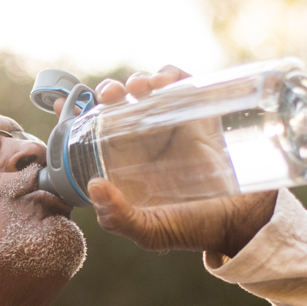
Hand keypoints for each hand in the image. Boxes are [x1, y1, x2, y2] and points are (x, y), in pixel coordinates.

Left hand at [52, 66, 276, 256]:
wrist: (242, 221)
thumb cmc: (193, 228)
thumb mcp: (150, 231)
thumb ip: (119, 218)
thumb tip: (94, 186)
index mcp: (124, 163)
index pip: (94, 131)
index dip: (76, 113)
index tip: (64, 103)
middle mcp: (144, 140)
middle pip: (118, 103)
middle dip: (107, 91)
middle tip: (108, 96)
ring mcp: (172, 124)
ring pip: (147, 88)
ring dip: (136, 79)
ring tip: (138, 89)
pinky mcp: (199, 113)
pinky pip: (180, 82)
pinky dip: (169, 74)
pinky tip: (163, 83)